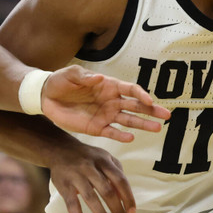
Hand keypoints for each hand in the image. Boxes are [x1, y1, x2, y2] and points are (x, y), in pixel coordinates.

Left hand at [41, 65, 169, 142]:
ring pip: (128, 121)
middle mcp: (111, 101)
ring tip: (157, 128)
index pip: (130, 89)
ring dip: (143, 124)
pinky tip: (131, 137)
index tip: (149, 101)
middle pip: (136, 106)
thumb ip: (85, 77)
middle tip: (167, 116)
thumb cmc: (60, 81)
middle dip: (151, 111)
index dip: (141, 94)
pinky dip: (121, 135)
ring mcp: (105, 115)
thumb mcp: (71, 74)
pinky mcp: (96, 127)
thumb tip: (101, 79)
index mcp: (109, 86)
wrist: (45, 97)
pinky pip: (112, 133)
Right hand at [48, 142, 134, 212]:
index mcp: (103, 160)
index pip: (120, 180)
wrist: (59, 148)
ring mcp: (76, 176)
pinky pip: (71, 203)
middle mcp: (90, 167)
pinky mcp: (63, 185)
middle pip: (107, 191)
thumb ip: (116, 173)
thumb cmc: (87, 157)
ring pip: (90, 198)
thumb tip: (125, 198)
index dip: (128, 197)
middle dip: (118, 211)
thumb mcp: (104, 157)